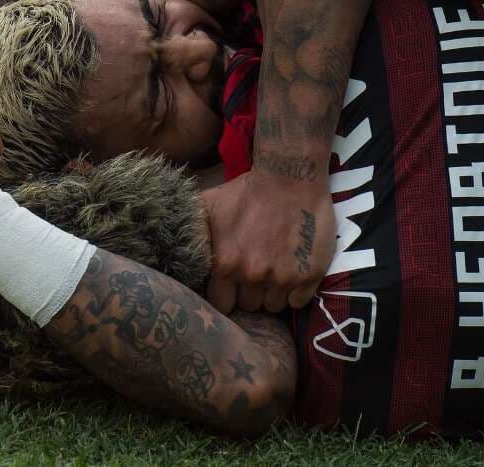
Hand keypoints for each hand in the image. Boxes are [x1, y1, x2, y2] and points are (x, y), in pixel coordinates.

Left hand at [201, 170, 334, 314]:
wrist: (289, 176)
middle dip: (250, 292)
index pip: (221, 304)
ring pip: (274, 306)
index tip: (232, 285)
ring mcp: (283, 277)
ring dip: (273, 292)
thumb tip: (174, 253)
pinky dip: (296, 291)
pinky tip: (292, 270)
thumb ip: (192, 235)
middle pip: (249, 305)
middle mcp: (252, 275)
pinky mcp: (309, 275)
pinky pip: (298, 302)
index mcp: (225, 264)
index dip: (226, 295)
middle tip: (255, 272)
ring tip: (274, 270)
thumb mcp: (207, 206)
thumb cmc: (246, 191)